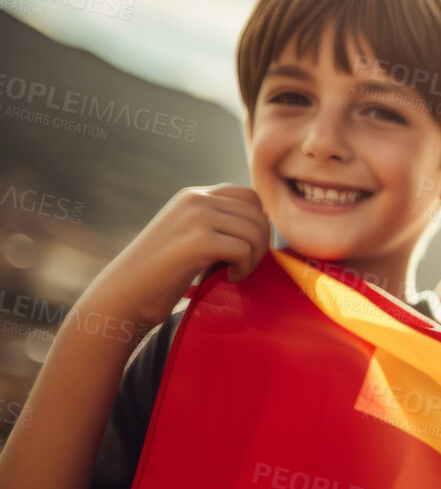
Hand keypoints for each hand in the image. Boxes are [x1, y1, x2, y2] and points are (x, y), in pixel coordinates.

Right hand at [80, 184, 272, 329]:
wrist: (125, 293)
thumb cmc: (163, 272)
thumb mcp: (190, 235)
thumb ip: (219, 223)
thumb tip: (266, 223)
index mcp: (194, 195)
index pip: (249, 196)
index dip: (257, 224)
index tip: (245, 249)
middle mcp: (195, 199)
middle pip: (257, 214)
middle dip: (260, 244)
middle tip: (242, 266)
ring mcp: (196, 217)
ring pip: (255, 231)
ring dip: (254, 258)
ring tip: (234, 272)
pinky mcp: (199, 240)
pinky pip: (245, 249)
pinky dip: (244, 268)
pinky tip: (227, 278)